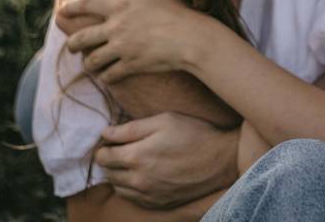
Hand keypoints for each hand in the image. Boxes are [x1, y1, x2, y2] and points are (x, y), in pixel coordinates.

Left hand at [62, 0, 209, 81]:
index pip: (86, 4)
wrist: (191, 39)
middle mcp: (116, 28)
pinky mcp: (131, 66)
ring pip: (93, 60)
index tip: (61, 11)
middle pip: (82, 38)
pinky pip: (109, 75)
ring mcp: (122, 49)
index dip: (70, 7)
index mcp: (120, 7)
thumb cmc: (176, 13)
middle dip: (72, 44)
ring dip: (89, 64)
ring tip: (90, 64)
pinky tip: (108, 75)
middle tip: (71, 47)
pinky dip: (106, 76)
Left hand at [95, 111, 239, 208]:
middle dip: (109, 160)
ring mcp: (148, 195)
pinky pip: (132, 198)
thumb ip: (131, 128)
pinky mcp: (158, 204)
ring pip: (117, 188)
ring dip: (118, 175)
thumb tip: (106, 133)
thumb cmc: (193, 134)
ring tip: (131, 162)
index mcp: (136, 157)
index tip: (111, 140)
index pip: (103, 156)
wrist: (221, 160)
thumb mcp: (163, 120)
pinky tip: (141, 175)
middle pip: (108, 173)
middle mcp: (138, 180)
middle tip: (120, 149)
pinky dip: (130, 188)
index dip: (104, 146)